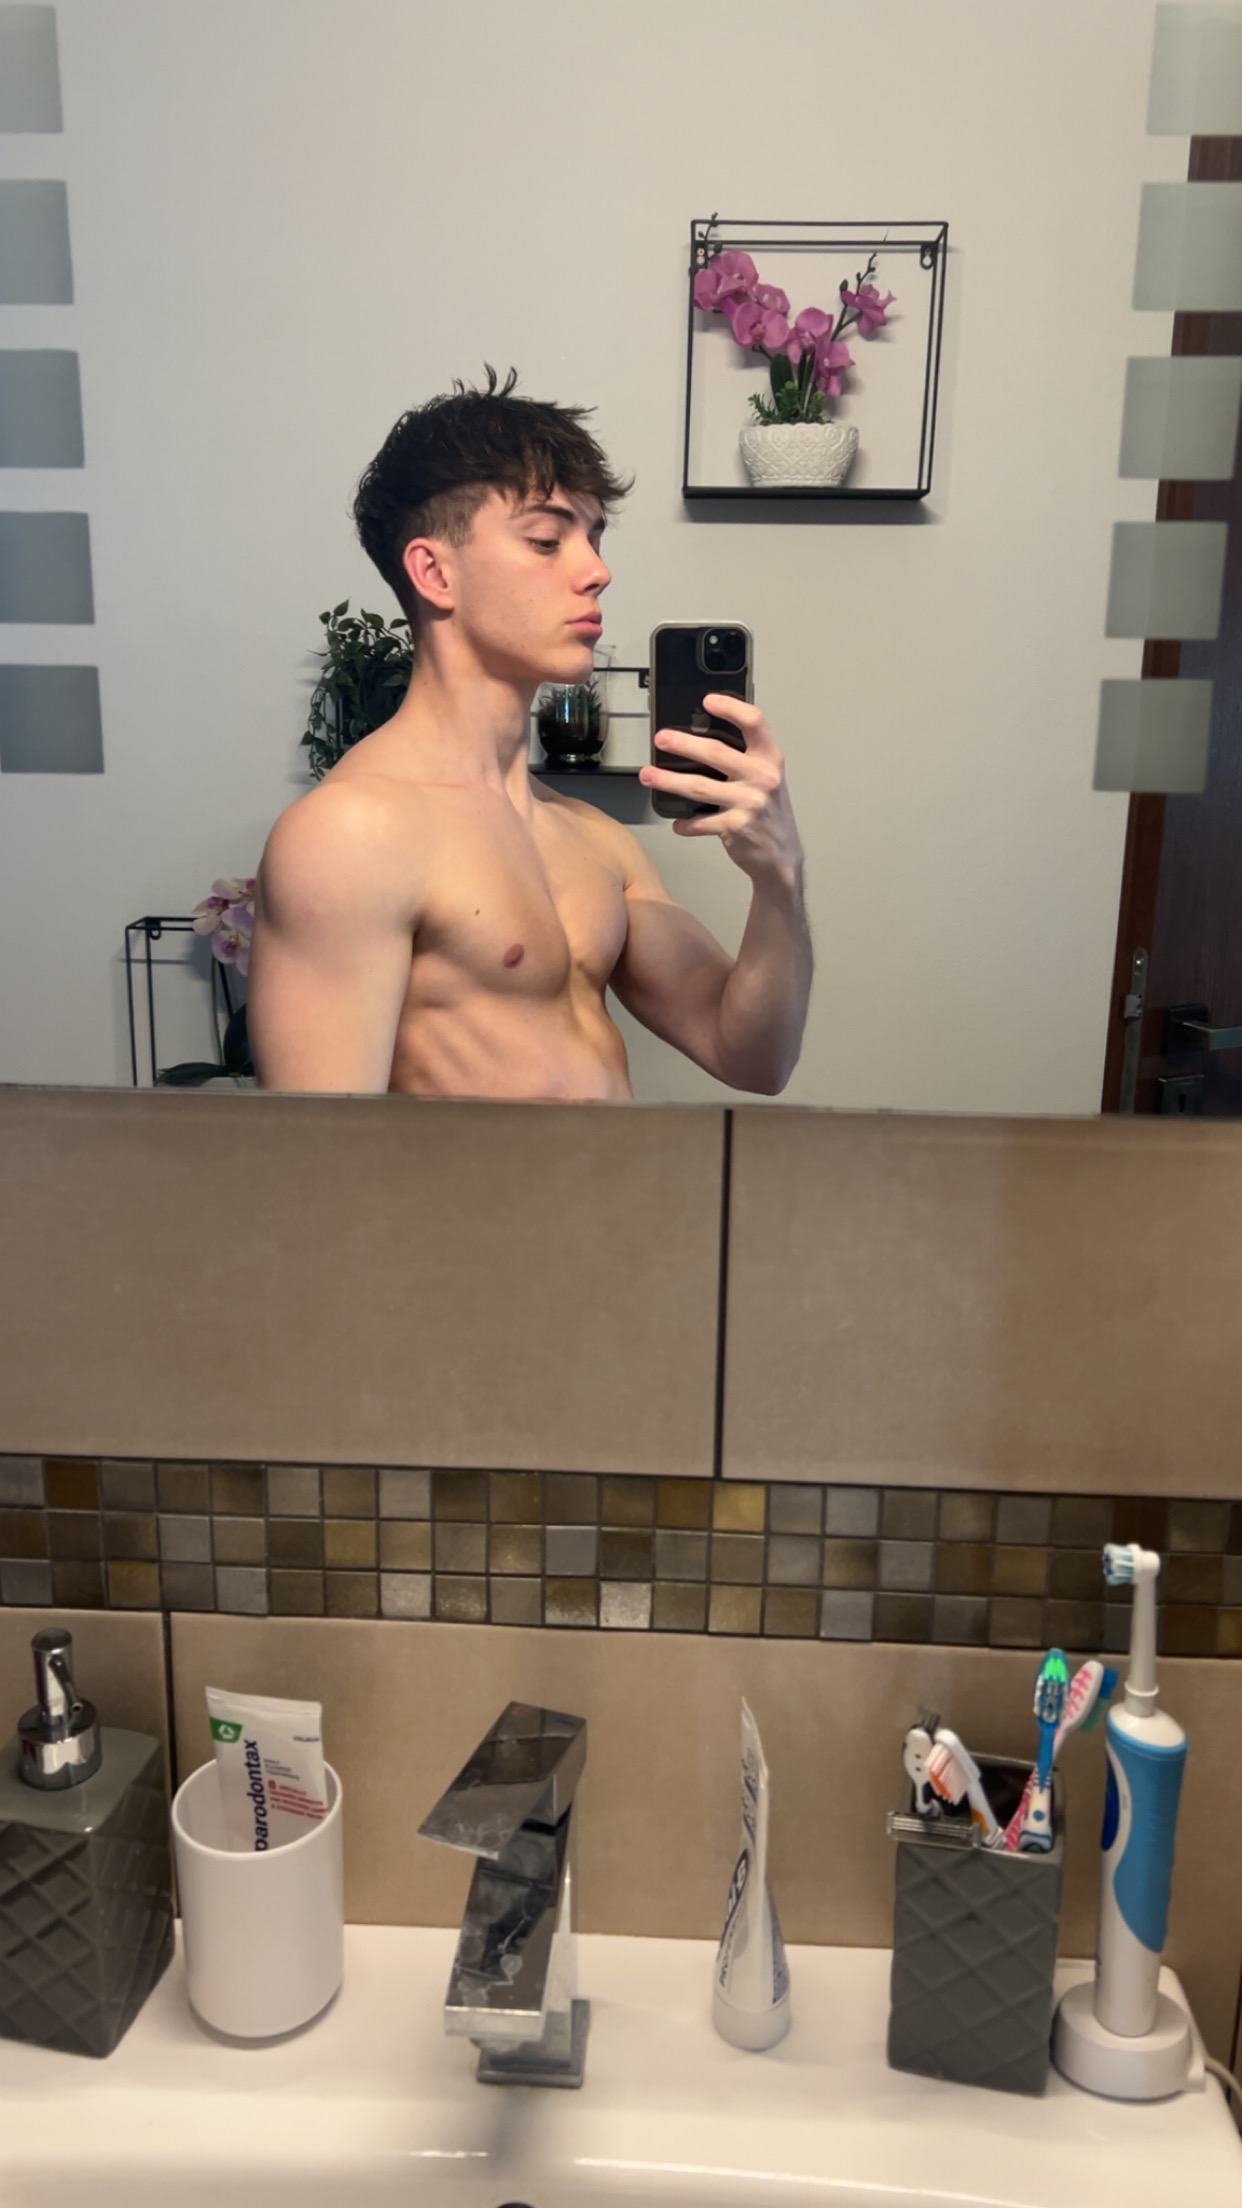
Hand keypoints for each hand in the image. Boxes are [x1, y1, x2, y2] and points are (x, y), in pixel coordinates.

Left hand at [639, 695, 803, 885]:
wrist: (782, 855)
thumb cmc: (769, 813)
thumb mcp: (766, 778)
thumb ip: (744, 759)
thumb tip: (699, 741)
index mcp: (769, 758)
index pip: (754, 722)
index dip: (730, 708)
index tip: (707, 701)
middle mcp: (762, 777)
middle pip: (716, 752)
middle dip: (682, 744)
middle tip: (661, 739)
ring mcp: (749, 802)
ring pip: (699, 786)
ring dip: (668, 780)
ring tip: (648, 775)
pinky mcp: (736, 827)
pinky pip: (700, 822)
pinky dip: (685, 824)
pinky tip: (677, 823)